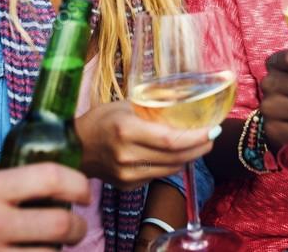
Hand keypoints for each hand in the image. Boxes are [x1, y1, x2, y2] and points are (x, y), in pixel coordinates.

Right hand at [75, 100, 212, 188]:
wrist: (74, 147)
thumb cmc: (100, 120)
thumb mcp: (125, 105)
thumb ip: (153, 106)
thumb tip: (185, 101)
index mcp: (126, 130)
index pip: (170, 140)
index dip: (196, 137)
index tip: (213, 129)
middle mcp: (127, 155)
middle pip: (175, 157)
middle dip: (199, 147)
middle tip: (213, 136)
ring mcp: (127, 173)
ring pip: (170, 169)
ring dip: (190, 157)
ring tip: (200, 144)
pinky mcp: (128, 185)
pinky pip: (158, 175)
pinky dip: (172, 164)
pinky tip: (177, 154)